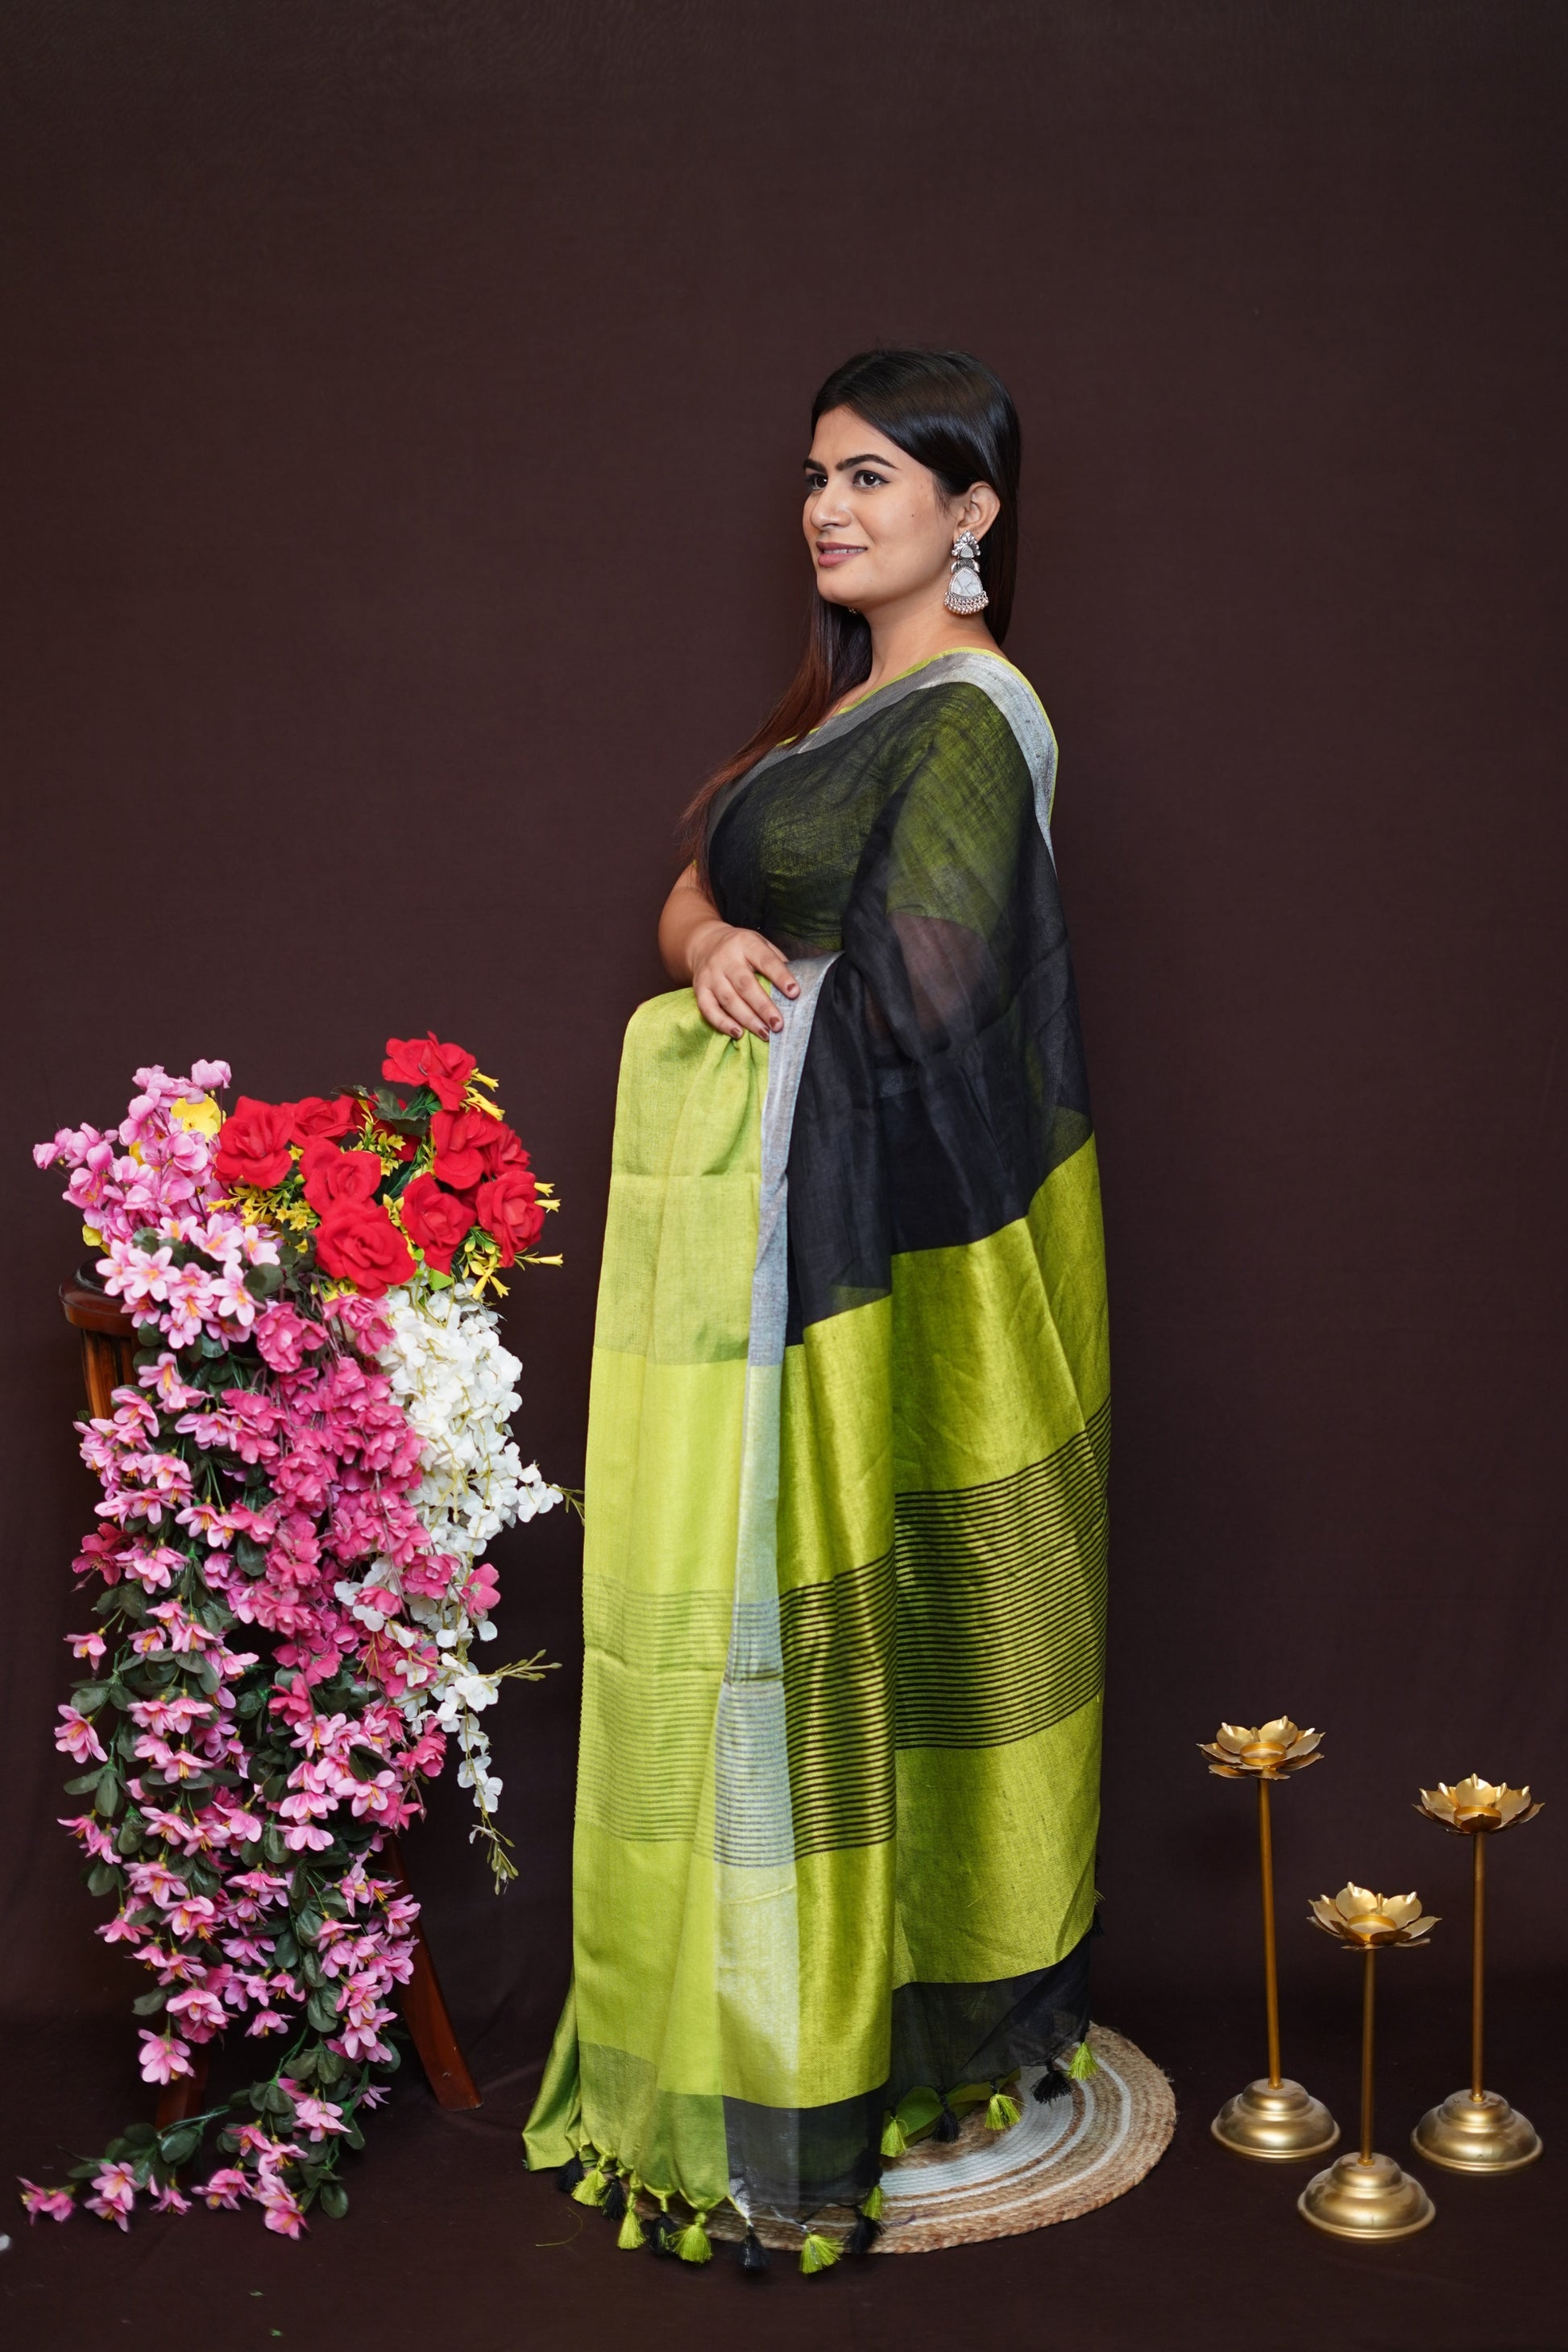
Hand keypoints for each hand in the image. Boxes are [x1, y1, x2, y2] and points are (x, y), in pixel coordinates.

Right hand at [688, 918, 799, 1039]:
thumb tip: (795, 987)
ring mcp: (711, 975)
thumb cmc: (741, 948)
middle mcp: (726, 959)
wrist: (704, 943)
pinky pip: (708, 1009)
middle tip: (778, 1024)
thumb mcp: (760, 944)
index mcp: (746, 944)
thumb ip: (776, 961)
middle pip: (745, 985)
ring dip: (747, 1019)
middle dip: (763, 1007)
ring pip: (729, 999)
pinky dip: (722, 1023)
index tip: (795, 992)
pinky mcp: (700, 989)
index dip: (780, 976)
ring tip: (764, 1033)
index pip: (765, 960)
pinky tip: (738, 1033)